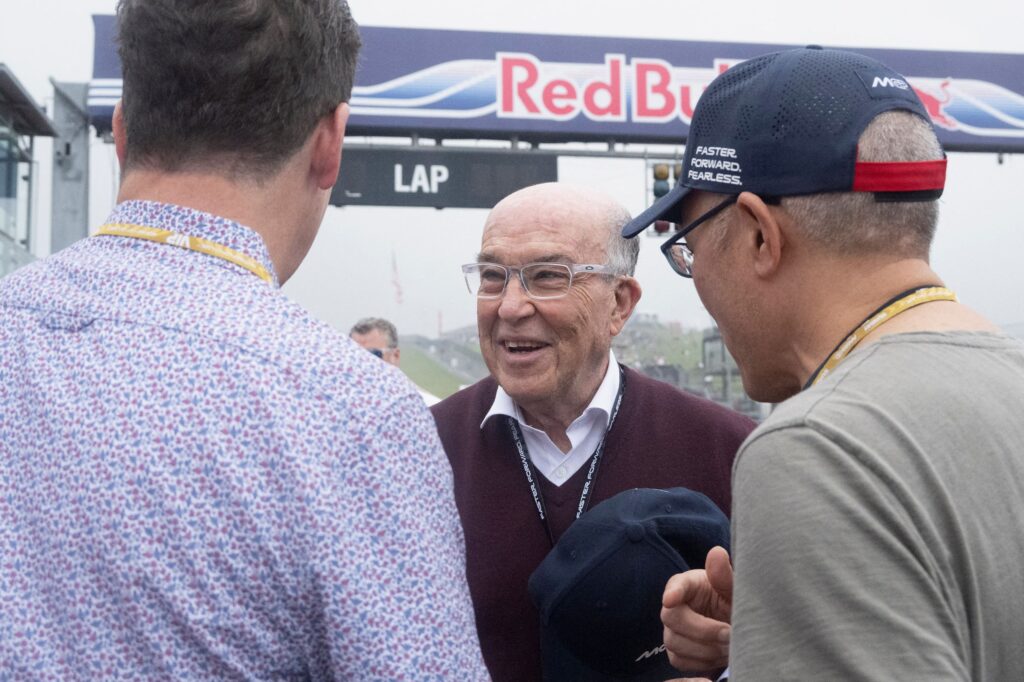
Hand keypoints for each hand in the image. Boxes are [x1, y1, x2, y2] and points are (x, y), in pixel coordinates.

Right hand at [661, 545, 733, 671]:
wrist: (733, 626)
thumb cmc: (731, 602)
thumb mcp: (734, 588)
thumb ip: (725, 575)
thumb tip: (717, 552)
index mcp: (687, 584)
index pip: (675, 585)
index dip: (672, 592)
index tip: (670, 598)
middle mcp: (673, 606)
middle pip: (672, 618)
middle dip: (702, 630)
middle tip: (729, 634)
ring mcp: (672, 630)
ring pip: (675, 643)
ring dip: (705, 649)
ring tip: (730, 646)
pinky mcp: (676, 652)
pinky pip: (680, 661)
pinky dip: (702, 662)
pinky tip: (719, 655)